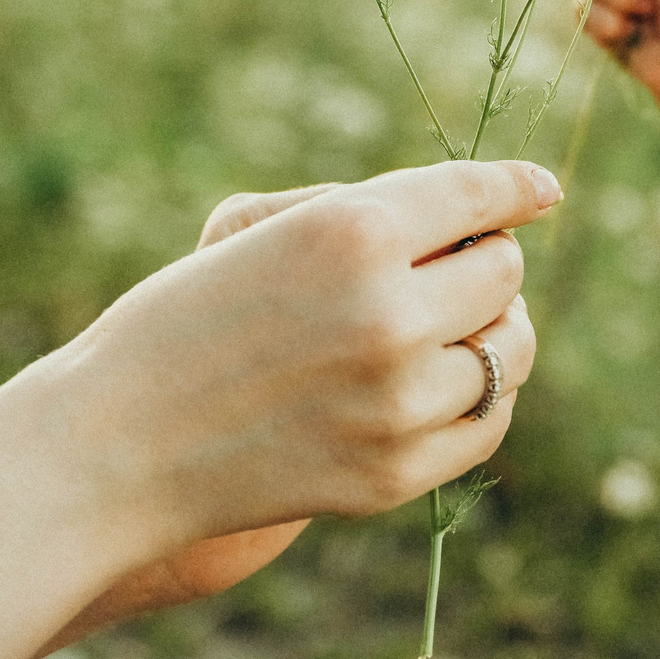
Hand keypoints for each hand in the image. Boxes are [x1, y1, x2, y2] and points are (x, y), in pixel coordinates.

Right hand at [42, 161, 552, 569]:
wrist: (118, 447)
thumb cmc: (181, 322)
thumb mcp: (257, 230)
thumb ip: (364, 213)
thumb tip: (472, 218)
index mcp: (354, 231)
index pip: (478, 194)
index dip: (518, 188)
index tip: (542, 191)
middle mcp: (390, 311)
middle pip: (502, 271)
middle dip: (484, 260)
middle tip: (452, 268)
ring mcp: (400, 400)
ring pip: (509, 349)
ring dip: (494, 330)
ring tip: (459, 327)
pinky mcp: (398, 470)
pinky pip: (488, 421)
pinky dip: (482, 396)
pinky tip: (449, 383)